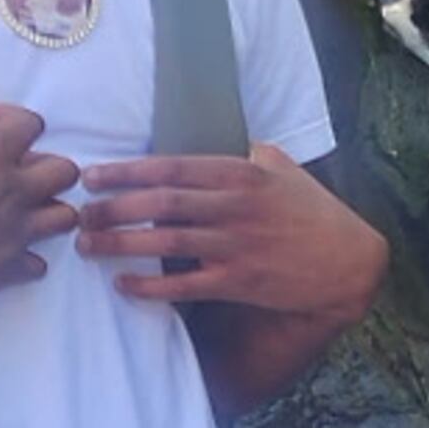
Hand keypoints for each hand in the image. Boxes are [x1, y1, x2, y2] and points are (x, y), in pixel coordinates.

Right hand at [0, 94, 78, 321]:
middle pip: (65, 171)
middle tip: (9, 170)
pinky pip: (38, 263)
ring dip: (46, 210)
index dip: (9, 117)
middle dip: (44, 166)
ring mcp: (16, 235)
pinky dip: (26, 256)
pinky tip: (2, 250)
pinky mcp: (9, 271)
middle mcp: (13, 194)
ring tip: (16, 208)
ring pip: (64, 218)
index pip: (31, 123)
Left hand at [77, 144, 387, 318]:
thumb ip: (245, 155)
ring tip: (87, 246)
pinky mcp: (240, 282)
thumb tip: (215, 142)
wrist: (349, 262)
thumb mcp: (283, 169)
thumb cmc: (314, 211)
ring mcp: (237, 246)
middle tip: (79, 214)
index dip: (126, 171)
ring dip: (120, 244)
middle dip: (112, 208)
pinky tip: (124, 284)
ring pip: (165, 242)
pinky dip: (151, 285)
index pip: (171, 168)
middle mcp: (234, 208)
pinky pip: (185, 285)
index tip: (93, 176)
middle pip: (160, 204)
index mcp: (241, 174)